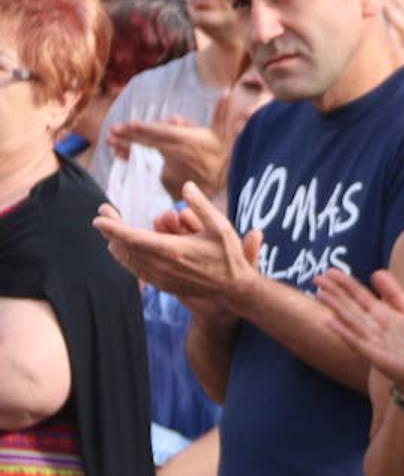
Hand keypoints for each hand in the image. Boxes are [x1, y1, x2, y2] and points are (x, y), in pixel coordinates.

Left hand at [93, 182, 262, 303]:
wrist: (233, 289)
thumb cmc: (228, 256)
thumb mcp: (221, 227)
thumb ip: (201, 205)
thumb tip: (186, 186)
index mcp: (173, 250)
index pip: (133, 237)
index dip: (113, 227)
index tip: (99, 217)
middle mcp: (162, 266)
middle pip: (125, 248)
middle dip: (111, 230)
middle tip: (105, 212)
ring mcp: (161, 278)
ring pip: (128, 261)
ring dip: (116, 244)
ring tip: (111, 229)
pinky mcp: (163, 285)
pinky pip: (136, 271)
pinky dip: (126, 258)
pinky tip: (124, 249)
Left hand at [106, 116, 227, 198]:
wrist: (220, 185)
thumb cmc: (219, 156)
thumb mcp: (223, 134)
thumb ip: (221, 112)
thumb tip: (227, 91)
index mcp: (187, 141)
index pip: (163, 133)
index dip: (146, 129)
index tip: (129, 125)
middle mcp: (177, 153)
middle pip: (149, 142)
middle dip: (129, 136)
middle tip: (112, 130)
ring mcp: (170, 166)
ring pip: (145, 153)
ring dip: (126, 147)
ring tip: (110, 141)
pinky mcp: (166, 177)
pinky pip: (147, 163)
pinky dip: (132, 157)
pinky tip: (118, 153)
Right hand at [314, 267, 403, 392]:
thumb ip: (395, 294)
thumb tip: (376, 272)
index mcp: (382, 314)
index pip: (360, 296)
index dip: (346, 284)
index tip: (330, 271)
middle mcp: (372, 326)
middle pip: (351, 306)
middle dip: (335, 292)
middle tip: (317, 278)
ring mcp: (371, 341)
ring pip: (350, 321)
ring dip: (336, 308)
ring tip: (321, 294)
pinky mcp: (374, 356)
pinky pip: (356, 342)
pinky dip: (344, 333)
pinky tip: (331, 322)